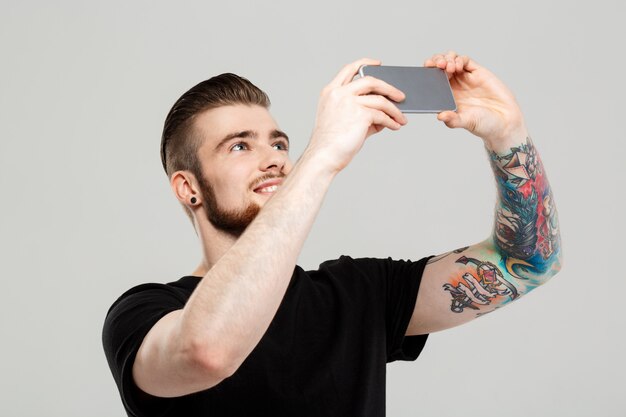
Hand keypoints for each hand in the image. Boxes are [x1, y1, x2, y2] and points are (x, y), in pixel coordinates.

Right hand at [306, 58, 407, 173]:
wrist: (324, 157)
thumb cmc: (332, 143)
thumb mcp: (344, 121)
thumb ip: (362, 112)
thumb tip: (385, 113)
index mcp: (330, 92)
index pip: (349, 70)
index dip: (365, 64)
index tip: (378, 64)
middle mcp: (338, 93)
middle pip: (370, 80)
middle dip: (388, 87)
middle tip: (400, 95)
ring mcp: (349, 102)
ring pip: (380, 100)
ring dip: (394, 109)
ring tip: (401, 118)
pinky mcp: (360, 114)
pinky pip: (382, 115)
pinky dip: (391, 121)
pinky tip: (395, 126)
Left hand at [424, 51, 527, 147]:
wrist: (506, 122)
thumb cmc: (484, 124)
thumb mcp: (466, 122)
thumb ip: (453, 120)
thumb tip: (440, 116)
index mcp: (447, 97)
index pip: (432, 81)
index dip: (428, 74)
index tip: (426, 71)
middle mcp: (454, 86)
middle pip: (439, 67)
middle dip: (435, 62)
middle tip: (436, 65)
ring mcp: (465, 78)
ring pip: (451, 60)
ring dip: (446, 58)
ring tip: (448, 66)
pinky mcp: (477, 72)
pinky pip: (465, 60)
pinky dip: (459, 59)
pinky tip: (457, 65)